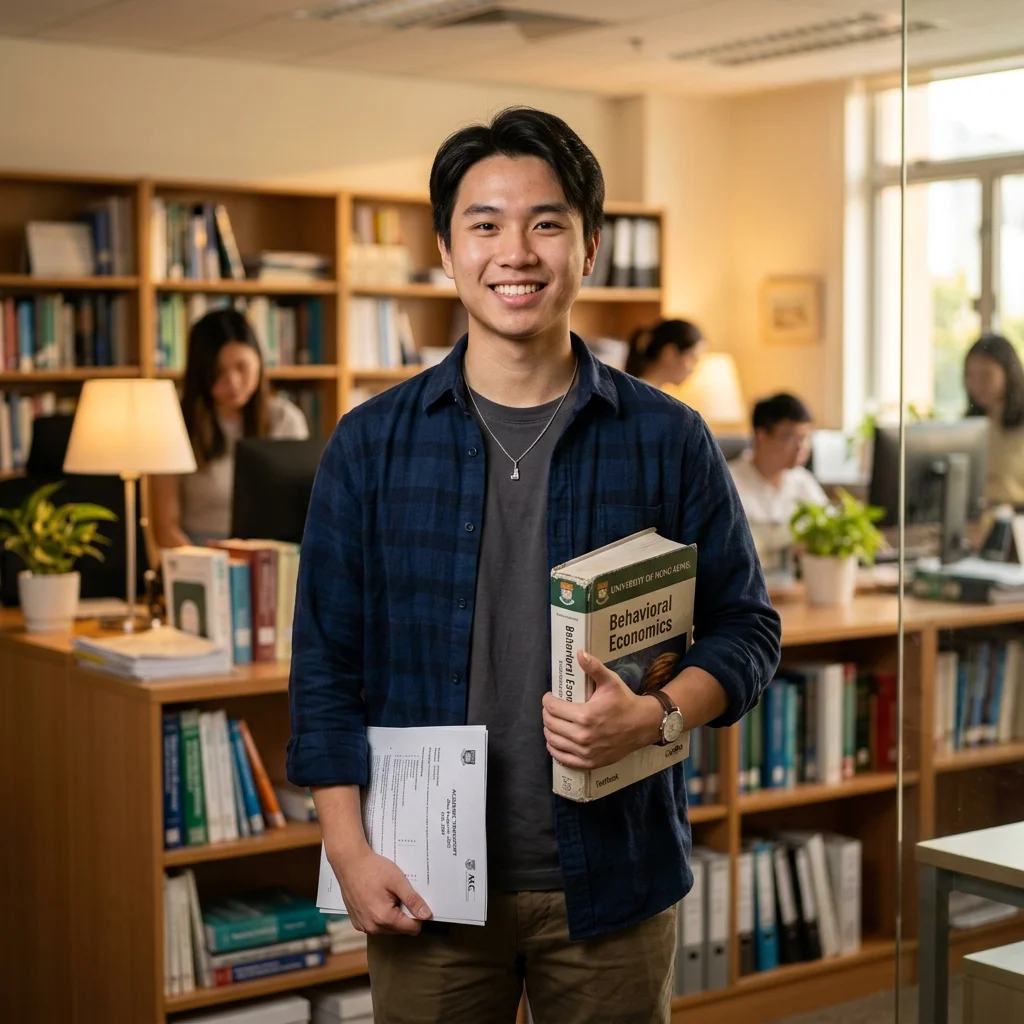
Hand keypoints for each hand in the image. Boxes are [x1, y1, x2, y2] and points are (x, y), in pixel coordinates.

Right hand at [330, 844, 431, 935]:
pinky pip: (376, 925)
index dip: (418, 915)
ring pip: (388, 928)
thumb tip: (427, 915)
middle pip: (400, 929)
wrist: (349, 863)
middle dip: (404, 914)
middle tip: (398, 894)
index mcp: (384, 918)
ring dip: (392, 915)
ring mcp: (363, 926)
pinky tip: (377, 898)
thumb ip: (413, 900)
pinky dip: (380, 915)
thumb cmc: (373, 869)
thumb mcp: (397, 881)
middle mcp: (372, 928)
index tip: (415, 900)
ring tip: (387, 895)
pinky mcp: (357, 923)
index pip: (412, 929)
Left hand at [542, 650, 662, 769]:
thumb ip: (593, 667)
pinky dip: (555, 750)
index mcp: (585, 715)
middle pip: (550, 724)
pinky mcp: (589, 762)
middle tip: (551, 708)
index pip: (552, 708)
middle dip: (546, 714)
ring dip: (549, 730)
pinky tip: (555, 741)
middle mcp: (582, 736)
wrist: (643, 725)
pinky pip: (563, 758)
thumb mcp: (610, 681)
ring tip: (552, 722)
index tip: (550, 696)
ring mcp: (585, 752)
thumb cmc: (624, 701)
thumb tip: (579, 653)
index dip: (547, 700)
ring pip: (553, 741)